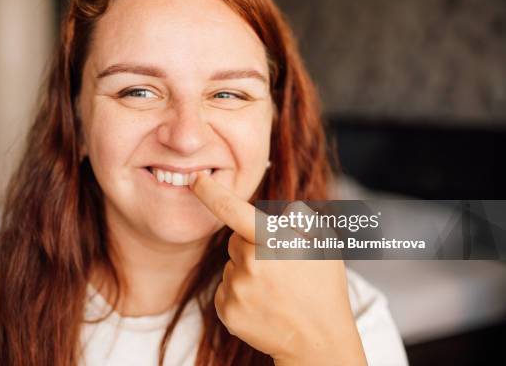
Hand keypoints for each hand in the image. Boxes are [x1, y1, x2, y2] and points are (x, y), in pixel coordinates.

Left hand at [189, 171, 366, 364]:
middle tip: (280, 267)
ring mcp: (237, 289)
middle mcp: (250, 263)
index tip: (196, 179)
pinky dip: (239, 294)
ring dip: (246, 272)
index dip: (211, 192)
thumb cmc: (324, 287)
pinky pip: (225, 289)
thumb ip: (301, 219)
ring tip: (275, 290)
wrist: (319, 342)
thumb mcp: (324, 243)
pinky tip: (262, 304)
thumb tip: (282, 212)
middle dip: (251, 247)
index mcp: (273, 241)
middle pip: (235, 241)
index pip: (233, 210)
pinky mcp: (227, 310)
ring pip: (231, 266)